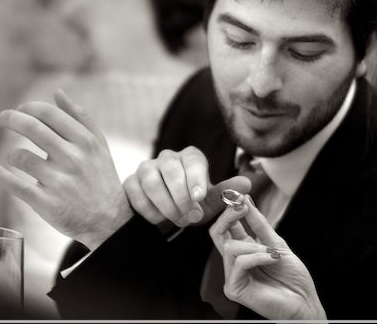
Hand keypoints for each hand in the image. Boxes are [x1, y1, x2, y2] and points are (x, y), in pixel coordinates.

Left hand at [0, 89, 131, 250]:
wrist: (109, 221)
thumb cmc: (101, 178)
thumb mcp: (99, 145)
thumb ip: (81, 117)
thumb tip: (57, 92)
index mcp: (85, 142)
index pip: (49, 114)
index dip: (29, 107)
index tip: (19, 110)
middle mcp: (72, 159)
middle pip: (32, 128)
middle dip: (10, 119)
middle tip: (0, 118)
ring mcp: (59, 182)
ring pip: (21, 157)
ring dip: (11, 153)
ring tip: (14, 157)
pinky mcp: (46, 204)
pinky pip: (15, 185)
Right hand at [123, 146, 250, 226]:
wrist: (167, 214)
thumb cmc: (192, 205)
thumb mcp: (211, 202)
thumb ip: (227, 194)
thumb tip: (246, 184)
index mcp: (190, 157)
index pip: (193, 159)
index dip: (195, 178)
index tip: (199, 198)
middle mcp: (167, 158)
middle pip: (170, 168)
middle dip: (181, 196)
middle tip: (191, 217)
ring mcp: (146, 168)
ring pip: (151, 181)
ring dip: (166, 205)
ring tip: (178, 220)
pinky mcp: (130, 182)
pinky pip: (136, 194)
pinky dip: (149, 210)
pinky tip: (160, 220)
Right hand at [209, 196, 326, 320]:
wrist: (306, 302)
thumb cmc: (294, 278)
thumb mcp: (278, 243)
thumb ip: (259, 224)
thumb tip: (245, 200)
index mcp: (244, 250)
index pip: (227, 227)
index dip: (230, 210)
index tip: (239, 195)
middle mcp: (235, 262)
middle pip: (217, 234)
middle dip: (228, 217)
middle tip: (241, 206)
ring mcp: (233, 275)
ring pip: (230, 248)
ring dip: (254, 245)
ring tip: (273, 252)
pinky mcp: (234, 288)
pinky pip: (240, 263)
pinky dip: (257, 257)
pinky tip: (272, 258)